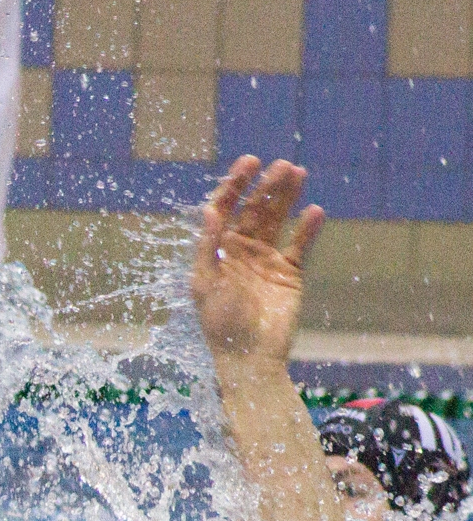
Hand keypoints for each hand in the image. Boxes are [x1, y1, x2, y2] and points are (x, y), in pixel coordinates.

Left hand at [192, 156, 323, 364]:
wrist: (250, 357)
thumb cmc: (221, 323)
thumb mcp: (206, 283)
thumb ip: (209, 246)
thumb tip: (210, 209)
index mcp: (217, 251)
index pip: (225, 209)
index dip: (235, 185)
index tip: (250, 162)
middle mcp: (241, 251)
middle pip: (255, 210)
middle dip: (267, 186)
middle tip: (283, 165)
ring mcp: (266, 261)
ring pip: (278, 220)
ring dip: (287, 198)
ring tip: (298, 173)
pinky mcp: (289, 274)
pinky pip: (300, 246)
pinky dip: (307, 229)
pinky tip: (315, 211)